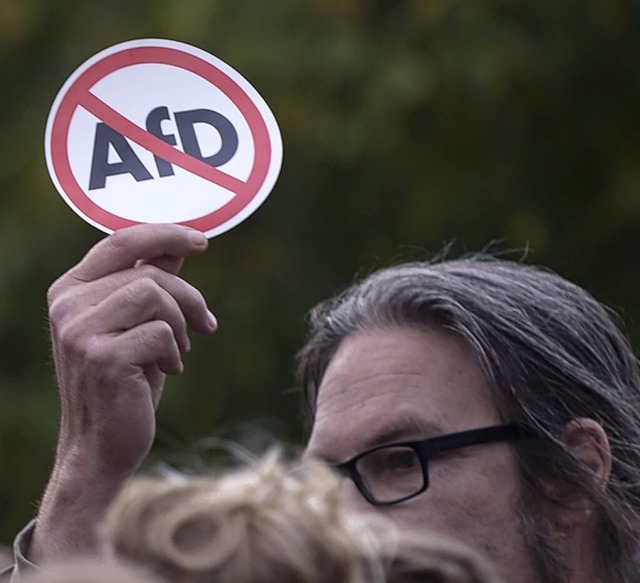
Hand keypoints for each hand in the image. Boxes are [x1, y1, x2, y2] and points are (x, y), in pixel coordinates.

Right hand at [32, 224, 216, 561]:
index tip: (201, 240)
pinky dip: (174, 352)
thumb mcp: (138, 324)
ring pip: (156, 294)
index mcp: (71, 290)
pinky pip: (161, 332)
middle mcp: (67, 305)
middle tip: (205, 324)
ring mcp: (79, 331)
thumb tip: (179, 244)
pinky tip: (167, 371)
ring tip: (179, 351)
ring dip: (181, 324)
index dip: (165, 234)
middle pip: (149, 272)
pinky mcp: (101, 356)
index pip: (120, 242)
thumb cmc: (124, 381)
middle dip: (188, 297)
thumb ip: (150, 281)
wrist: (101, 445)